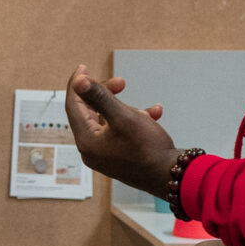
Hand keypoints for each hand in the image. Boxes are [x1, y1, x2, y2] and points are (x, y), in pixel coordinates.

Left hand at [64, 65, 179, 198]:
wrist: (171, 177)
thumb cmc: (148, 149)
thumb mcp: (123, 117)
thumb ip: (100, 97)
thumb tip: (79, 82)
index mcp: (86, 140)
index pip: (73, 105)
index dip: (77, 84)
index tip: (83, 68)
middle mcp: (91, 150)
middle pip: (90, 112)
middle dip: (106, 94)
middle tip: (121, 82)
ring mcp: (105, 155)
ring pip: (109, 121)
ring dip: (125, 108)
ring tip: (144, 109)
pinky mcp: (120, 157)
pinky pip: (122, 132)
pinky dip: (135, 120)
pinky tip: (154, 114)